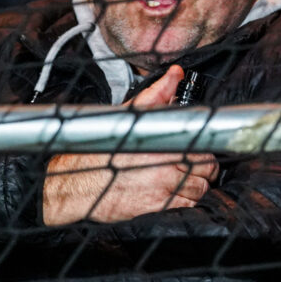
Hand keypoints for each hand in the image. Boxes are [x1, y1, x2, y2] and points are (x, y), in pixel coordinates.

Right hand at [43, 66, 219, 225]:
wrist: (73, 184)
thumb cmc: (99, 151)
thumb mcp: (127, 114)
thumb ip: (157, 94)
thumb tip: (176, 74)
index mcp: (162, 139)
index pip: (204, 146)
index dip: (203, 151)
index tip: (196, 152)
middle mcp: (166, 164)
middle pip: (207, 170)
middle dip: (201, 170)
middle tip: (187, 168)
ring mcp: (163, 188)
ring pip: (200, 190)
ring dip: (194, 188)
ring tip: (177, 182)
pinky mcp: (157, 207)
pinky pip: (188, 206)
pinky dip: (185, 203)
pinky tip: (171, 196)